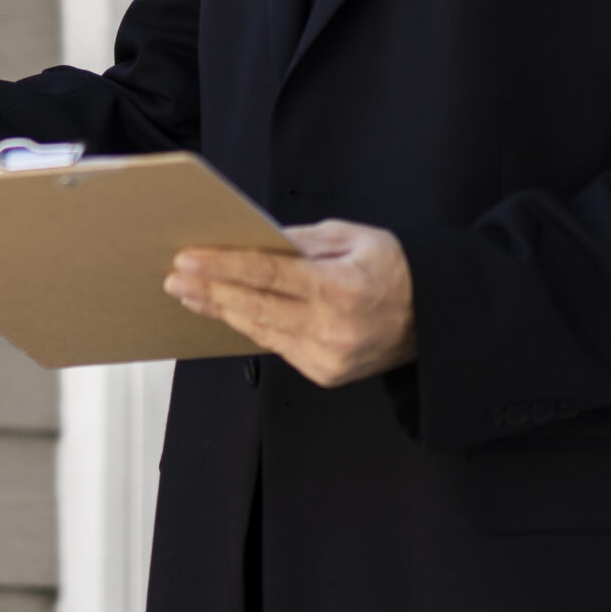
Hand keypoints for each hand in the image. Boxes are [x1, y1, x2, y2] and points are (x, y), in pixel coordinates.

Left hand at [165, 220, 415, 387]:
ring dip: (221, 310)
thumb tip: (253, 239)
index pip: (267, 274)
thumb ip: (300, 241)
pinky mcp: (325, 374)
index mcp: (340, 288)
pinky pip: (277, 346)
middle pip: (255, 307)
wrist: (435, 318)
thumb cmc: (394, 269)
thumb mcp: (351, 237)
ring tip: (189, 293)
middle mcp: (333, 328)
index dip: (222, 266)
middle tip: (174, 276)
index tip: (188, 257)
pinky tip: (227, 312)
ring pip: (260, 331)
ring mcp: (329, 357)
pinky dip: (250, 327)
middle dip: (209, 290)